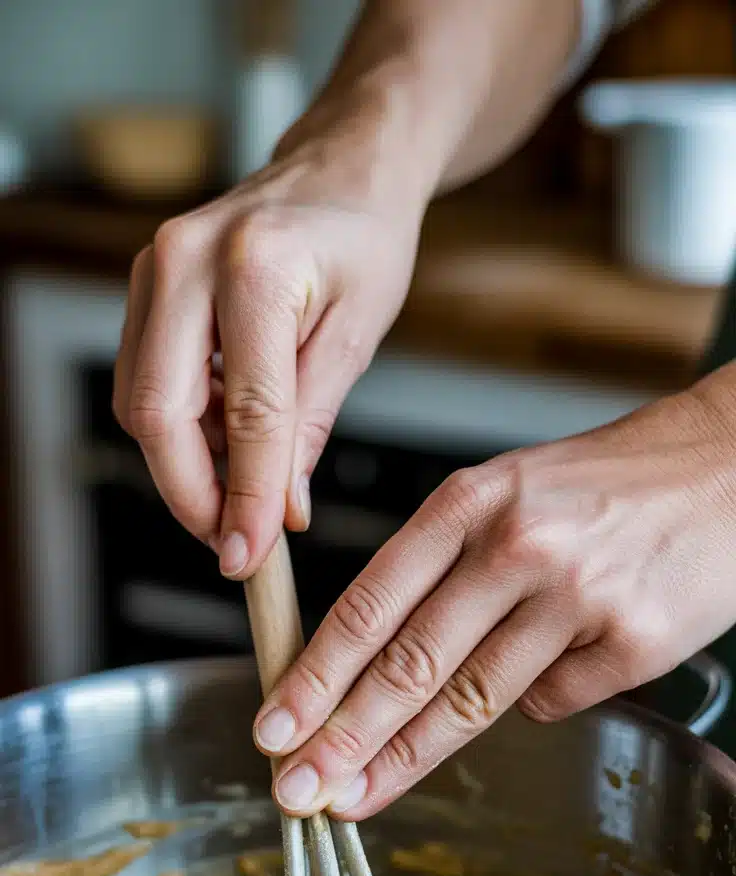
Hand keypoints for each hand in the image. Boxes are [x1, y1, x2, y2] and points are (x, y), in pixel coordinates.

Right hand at [113, 97, 425, 577]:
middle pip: (159, 413)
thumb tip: (280, 513)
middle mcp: (186, 260)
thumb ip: (311, 427)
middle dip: (192, 494)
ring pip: (141, 404)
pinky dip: (181, 429)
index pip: (247, 413)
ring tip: (241, 489)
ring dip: (184, 465)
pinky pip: (145, 381)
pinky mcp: (145, 286)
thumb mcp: (357, 336)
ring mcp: (153, 269)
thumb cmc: (362, 240)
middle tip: (232, 542)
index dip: (247, 497)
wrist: (339, 168)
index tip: (251, 556)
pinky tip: (224, 443)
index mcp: (257, 268)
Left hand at [252, 384, 735, 817]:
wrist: (731, 467)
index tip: (274, 725)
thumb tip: (378, 669)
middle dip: (341, 736)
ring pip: (471, 700)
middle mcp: (519, 547)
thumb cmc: (610, 483)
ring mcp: (578, 598)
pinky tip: (543, 678)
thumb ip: (443, 568)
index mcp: (472, 500)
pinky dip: (533, 704)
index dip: (315, 675)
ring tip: (353, 797)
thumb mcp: (509, 491)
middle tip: (295, 787)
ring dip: (403, 758)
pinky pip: (553, 702)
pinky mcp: (633, 645)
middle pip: (409, 664)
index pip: (371, 603)